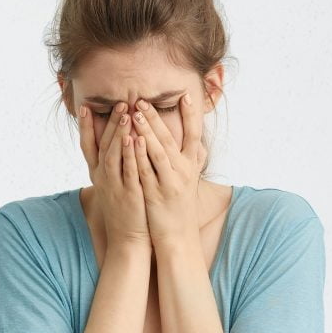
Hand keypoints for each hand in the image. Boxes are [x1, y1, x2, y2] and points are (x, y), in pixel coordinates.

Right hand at [76, 101, 150, 250]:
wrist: (128, 238)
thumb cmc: (125, 208)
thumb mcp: (114, 183)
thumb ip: (115, 163)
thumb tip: (119, 142)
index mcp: (98, 173)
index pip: (87, 145)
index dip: (85, 126)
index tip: (84, 106)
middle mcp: (102, 177)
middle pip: (102, 145)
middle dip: (109, 123)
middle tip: (118, 103)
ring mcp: (114, 185)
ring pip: (114, 155)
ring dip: (119, 133)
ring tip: (125, 114)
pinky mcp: (128, 194)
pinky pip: (128, 170)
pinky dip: (131, 154)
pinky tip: (135, 139)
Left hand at [128, 94, 208, 246]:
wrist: (179, 237)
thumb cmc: (181, 206)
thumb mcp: (191, 180)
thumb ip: (193, 160)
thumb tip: (198, 141)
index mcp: (191, 165)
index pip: (194, 134)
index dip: (191, 115)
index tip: (185, 95)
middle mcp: (184, 171)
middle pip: (171, 139)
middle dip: (157, 118)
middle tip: (142, 100)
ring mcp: (171, 182)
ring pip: (159, 152)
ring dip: (148, 131)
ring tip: (136, 113)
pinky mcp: (157, 194)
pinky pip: (147, 171)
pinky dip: (140, 155)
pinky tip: (133, 141)